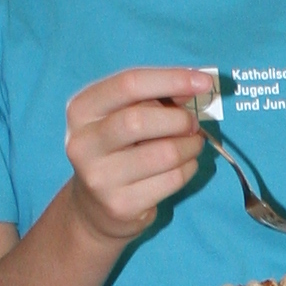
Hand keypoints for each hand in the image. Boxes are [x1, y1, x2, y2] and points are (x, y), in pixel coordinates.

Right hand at [64, 65, 213, 244]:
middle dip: (179, 118)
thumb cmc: (118, 149)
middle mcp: (83, 143)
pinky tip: (183, 166)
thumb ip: (154, 96)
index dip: (171, 79)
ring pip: (163, 153)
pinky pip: (172, 179)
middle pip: (139, 119)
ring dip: (190, 145)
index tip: (204, 82)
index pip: (129, 84)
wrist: (95, 206)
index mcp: (81, 110)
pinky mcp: (121, 205)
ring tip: (192, 144)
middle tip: (193, 123)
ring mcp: (99, 177)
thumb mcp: (123, 115)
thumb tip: (193, 86)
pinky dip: (189, 168)